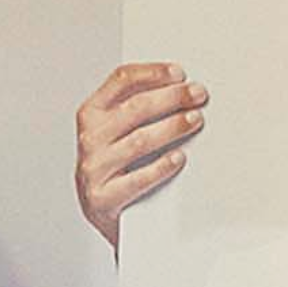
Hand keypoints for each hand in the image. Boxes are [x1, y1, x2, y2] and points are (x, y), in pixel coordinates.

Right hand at [75, 62, 206, 249]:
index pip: (120, 81)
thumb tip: (179, 87)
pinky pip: (137, 180)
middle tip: (197, 95)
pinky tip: (178, 159)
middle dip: (171, 97)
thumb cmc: (115, 166)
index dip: (152, 73)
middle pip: (134, 108)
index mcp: (91, 114)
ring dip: (171, 128)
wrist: (102, 212)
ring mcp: (95, 168)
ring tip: (194, 121)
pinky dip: (161, 167)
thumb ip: (136, 108)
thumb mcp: (115, 131)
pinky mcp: (104, 198)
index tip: (179, 73)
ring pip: (138, 141)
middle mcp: (90, 138)